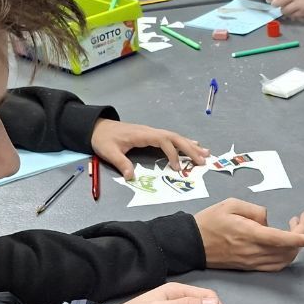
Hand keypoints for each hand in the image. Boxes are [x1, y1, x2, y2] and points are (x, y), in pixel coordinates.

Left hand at [91, 118, 208, 179]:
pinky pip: (171, 138)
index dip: (173, 154)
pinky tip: (193, 145)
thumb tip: (132, 177)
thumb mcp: (109, 152)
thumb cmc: (103, 139)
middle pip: (175, 138)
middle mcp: (151, 132)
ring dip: (191, 145)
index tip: (177, 168)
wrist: (97, 127)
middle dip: (190, 149)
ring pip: (176, 137)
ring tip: (206, 153)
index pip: (164, 142)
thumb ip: (122, 163)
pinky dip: (184, 142)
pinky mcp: (152, 135)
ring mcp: (152, 132)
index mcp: (143, 135)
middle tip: (203, 160)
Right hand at [196, 197, 303, 270]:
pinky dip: (286, 255)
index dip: (301, 239)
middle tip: (302, 217)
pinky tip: (285, 243)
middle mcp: (253, 251)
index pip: (282, 239)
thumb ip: (255, 210)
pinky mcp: (250, 267)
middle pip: (288, 250)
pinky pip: (275, 265)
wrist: (191, 244)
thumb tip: (269, 221)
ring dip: (295, 245)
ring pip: (284, 259)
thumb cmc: (210, 221)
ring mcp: (252, 262)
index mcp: (249, 234)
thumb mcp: (231, 204)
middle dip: (302, 234)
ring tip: (293, 227)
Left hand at [266, 0, 303, 18]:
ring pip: (283, 10)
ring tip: (287, 7)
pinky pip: (292, 15)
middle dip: (274, 4)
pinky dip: (291, 14)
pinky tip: (294, 10)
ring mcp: (298, 3)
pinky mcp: (303, 11)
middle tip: (276, 4)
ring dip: (283, 10)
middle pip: (276, 2)